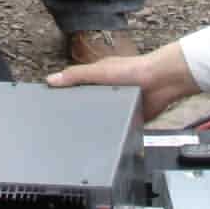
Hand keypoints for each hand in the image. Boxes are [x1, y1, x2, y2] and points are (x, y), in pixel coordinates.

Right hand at [47, 47, 195, 121]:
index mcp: (98, 79)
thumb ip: (76, 75)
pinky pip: (117, 128)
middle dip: (79, 114)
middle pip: (87, 105)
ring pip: (102, 118)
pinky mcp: (130, 118)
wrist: (159, 83)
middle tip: (65, 126)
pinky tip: (104, 138)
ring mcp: (118, 105)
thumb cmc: (132, 70)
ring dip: (97, 123)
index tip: (50, 105)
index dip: (64, 96)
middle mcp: (107, 92)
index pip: (76, 88)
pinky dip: (112, 131)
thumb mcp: (98, 71)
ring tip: (83, 135)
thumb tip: (52, 79)